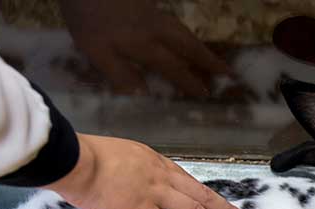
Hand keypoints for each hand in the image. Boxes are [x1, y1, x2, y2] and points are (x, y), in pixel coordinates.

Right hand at [44, 134, 249, 208]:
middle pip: (202, 195)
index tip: (218, 203)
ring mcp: (154, 193)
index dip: (206, 195)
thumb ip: (134, 169)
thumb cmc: (89, 156)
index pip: (188, 181)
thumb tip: (135, 182)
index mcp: (156, 162)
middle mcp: (162, 176)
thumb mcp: (120, 155)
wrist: (75, 160)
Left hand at [59, 0, 229, 97]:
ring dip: (199, 47)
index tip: (206, 94)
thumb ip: (120, 73)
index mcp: (144, 44)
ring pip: (183, 32)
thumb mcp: (96, 49)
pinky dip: (184, 34)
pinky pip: (173, 23)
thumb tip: (143, 94)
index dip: (189, 81)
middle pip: (188, 45)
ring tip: (211, 58)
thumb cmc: (86, 15)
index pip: (173, 67)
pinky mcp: (146, 4)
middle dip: (207, 60)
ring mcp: (152, 13)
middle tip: (228, 73)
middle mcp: (155, 28)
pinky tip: (182, 38)